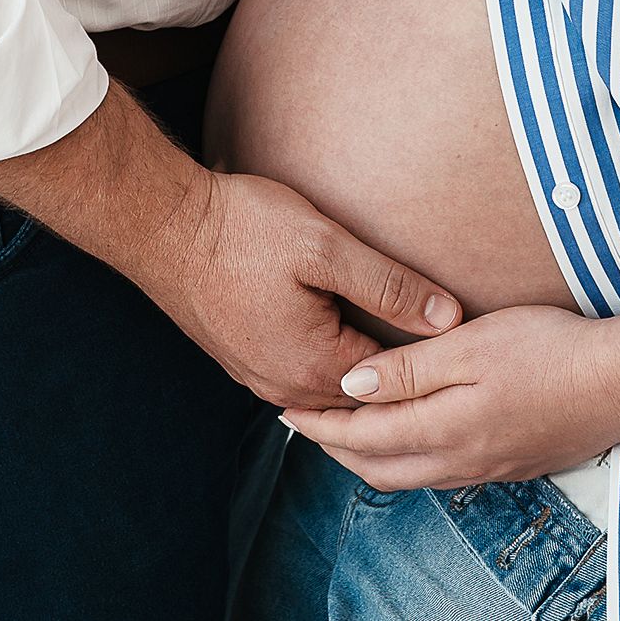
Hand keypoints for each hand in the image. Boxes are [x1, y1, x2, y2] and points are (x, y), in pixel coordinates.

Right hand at [142, 167, 462, 411]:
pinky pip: (298, 376)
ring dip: (361, 370)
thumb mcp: (326, 246)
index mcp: (314, 367)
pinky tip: (340, 333)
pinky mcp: (242, 359)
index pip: (393, 383)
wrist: (163, 225)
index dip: (427, 357)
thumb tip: (449, 317)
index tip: (456, 333)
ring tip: (394, 339)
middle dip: (397, 374)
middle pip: (361, 395)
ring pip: (329, 388)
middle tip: (435, 344)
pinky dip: (327, 363)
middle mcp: (286, 387)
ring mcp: (259, 377)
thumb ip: (390, 285)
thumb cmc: (243, 229)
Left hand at [280, 300, 619, 489]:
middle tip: (300, 418)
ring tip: (340, 426)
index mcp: (443, 430)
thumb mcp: (470, 345)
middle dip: (332, 445)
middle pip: (375, 466)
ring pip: (405, 475)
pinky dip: (401, 457)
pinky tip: (404, 434)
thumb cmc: (547, 350)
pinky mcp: (506, 463)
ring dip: (365, 454)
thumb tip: (349, 386)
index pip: (361, 436)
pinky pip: (435, 473)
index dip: (319, 423)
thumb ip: (408, 370)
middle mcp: (458, 461)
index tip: (284, 406)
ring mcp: (484, 468)